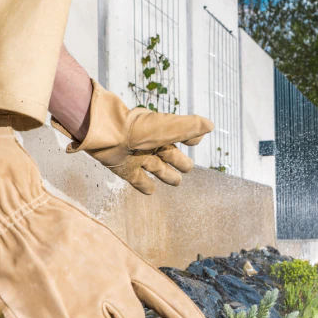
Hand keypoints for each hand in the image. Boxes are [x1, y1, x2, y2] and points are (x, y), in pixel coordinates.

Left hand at [53, 81, 212, 194]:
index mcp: (162, 133)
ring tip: (176, 182)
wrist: (107, 135)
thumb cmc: (139, 129)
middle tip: (187, 169)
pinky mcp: (125, 170)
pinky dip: (145, 186)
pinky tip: (151, 191)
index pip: (179, 135)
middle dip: (178, 161)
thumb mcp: (169, 127)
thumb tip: (210, 125)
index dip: (189, 137)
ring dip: (166, 175)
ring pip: (156, 168)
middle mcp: (150, 145)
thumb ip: (190, 126)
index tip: (195, 141)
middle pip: (169, 155)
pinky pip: (137, 180)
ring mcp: (137, 157)